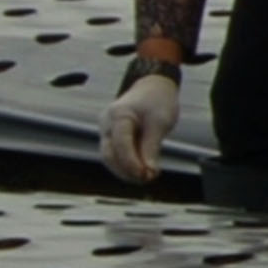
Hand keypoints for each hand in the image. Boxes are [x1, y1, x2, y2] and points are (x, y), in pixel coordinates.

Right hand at [101, 67, 178, 185]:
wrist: (154, 87)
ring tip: (146, 177)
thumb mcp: (160, 122)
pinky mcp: (111, 135)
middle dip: (127, 171)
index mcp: (118, 114)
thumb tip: (149, 173)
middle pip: (109, 154)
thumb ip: (152, 147)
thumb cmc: (158, 101)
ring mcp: (106, 129)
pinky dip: (127, 164)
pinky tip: (142, 171)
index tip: (147, 175)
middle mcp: (107, 123)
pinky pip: (115, 154)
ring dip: (126, 171)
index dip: (132, 163)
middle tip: (147, 179)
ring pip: (110, 157)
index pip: (121, 144)